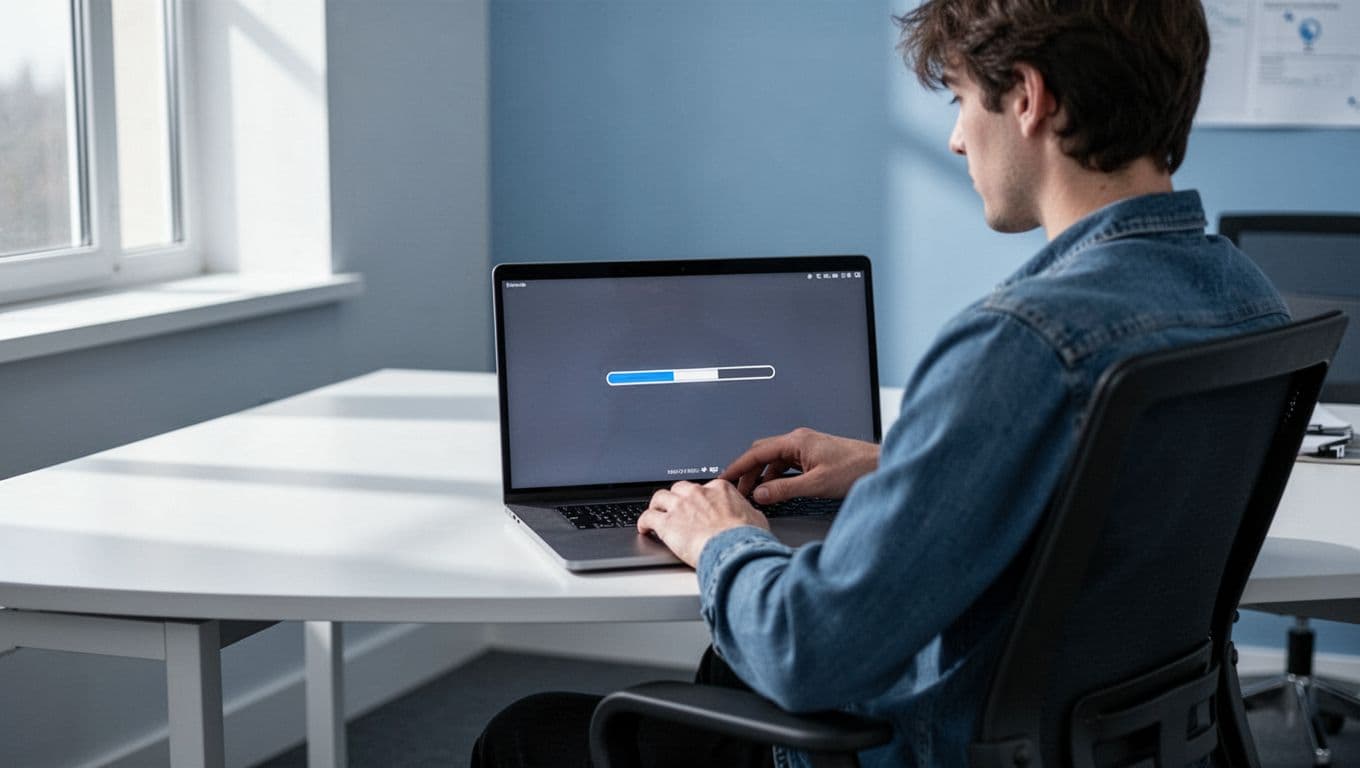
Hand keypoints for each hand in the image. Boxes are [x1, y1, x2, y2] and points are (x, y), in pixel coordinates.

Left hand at [637, 479, 770, 566]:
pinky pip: (648, 517)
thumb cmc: (748, 538)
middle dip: (677, 499)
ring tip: (656, 514)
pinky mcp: (667, 523)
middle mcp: (697, 493)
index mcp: (719, 489)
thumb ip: (748, 513)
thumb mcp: (756, 519)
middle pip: (679, 489)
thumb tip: (751, 516)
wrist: (735, 550)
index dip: (699, 499)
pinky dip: (643, 522)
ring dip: (657, 506)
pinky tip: (644, 528)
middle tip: (676, 509)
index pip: (704, 488)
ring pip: (660, 498)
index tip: (698, 506)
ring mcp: (680, 506)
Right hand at [721, 427, 878, 504]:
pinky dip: (776, 477)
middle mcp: (799, 441)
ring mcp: (806, 448)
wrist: (880, 466)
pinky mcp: (813, 456)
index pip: (756, 452)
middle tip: (737, 490)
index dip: (738, 467)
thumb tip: (760, 494)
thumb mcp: (816, 484)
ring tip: (755, 495)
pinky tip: (776, 490)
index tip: (724, 478)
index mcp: (796, 441)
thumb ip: (785, 489)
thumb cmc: (856, 469)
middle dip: (747, 472)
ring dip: (762, 477)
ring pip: (774, 460)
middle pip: (762, 454)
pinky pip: (786, 465)